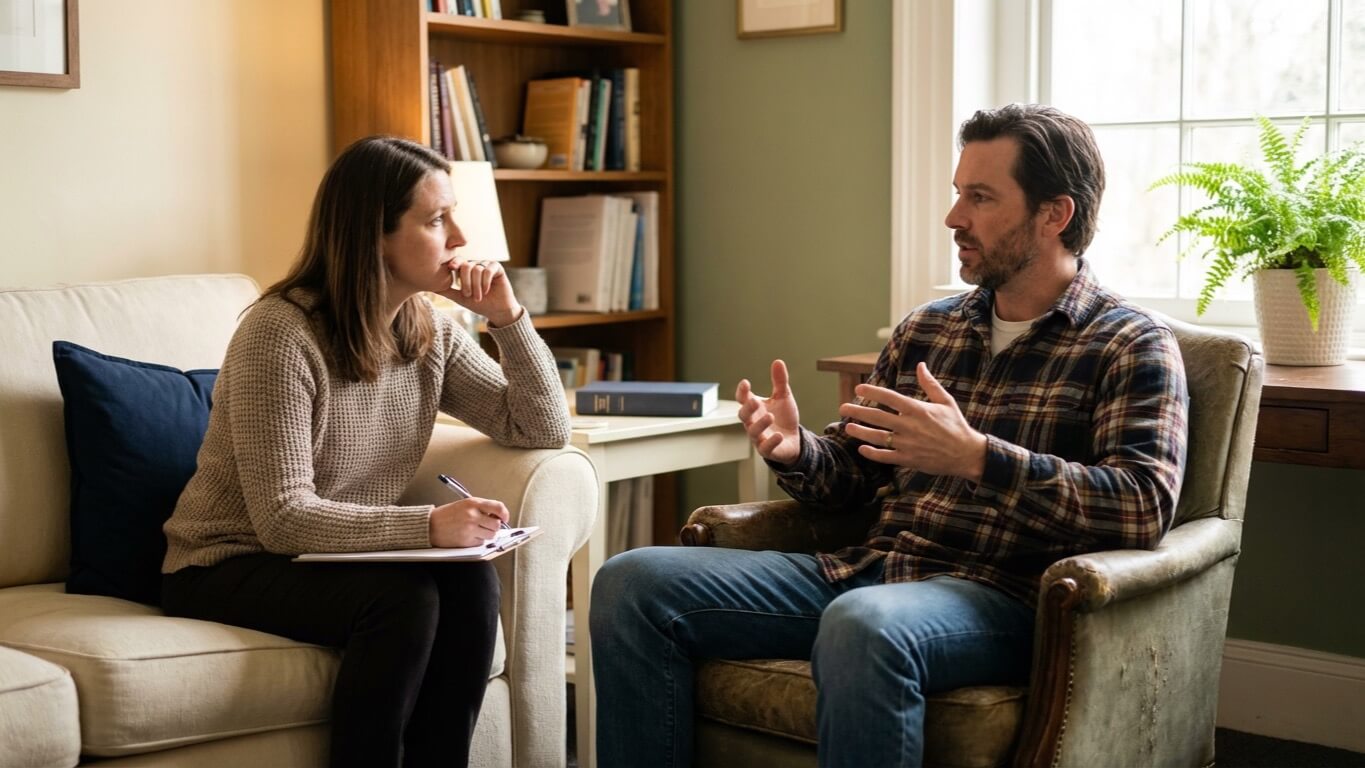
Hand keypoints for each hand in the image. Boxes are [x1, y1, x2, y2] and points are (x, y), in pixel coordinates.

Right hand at [429, 497, 509, 547]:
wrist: (430, 525)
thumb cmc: (447, 515)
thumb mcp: (464, 504)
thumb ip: (481, 508)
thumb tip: (499, 516)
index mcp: (473, 503)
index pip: (498, 507)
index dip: (504, 514)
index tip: (504, 518)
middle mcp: (472, 515)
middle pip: (497, 525)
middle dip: (494, 526)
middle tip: (487, 525)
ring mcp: (469, 529)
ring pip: (491, 535)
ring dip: (487, 534)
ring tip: (477, 530)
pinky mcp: (466, 541)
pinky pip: (481, 542)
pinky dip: (477, 540)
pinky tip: (468, 535)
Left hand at [440, 260, 522, 327]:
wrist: (497, 311)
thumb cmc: (479, 304)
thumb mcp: (460, 298)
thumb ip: (446, 291)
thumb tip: (430, 287)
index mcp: (466, 270)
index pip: (458, 261)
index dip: (454, 263)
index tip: (451, 268)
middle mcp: (476, 265)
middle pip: (466, 266)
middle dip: (466, 282)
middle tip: (468, 295)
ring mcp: (486, 265)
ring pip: (476, 269)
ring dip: (476, 286)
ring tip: (478, 297)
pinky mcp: (497, 268)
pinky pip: (488, 270)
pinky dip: (485, 282)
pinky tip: (486, 291)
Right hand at [736, 359, 801, 464]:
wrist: (793, 440)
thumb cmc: (784, 418)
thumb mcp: (784, 397)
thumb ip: (780, 381)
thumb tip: (778, 361)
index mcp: (754, 408)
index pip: (743, 399)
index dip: (742, 392)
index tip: (745, 383)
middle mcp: (753, 422)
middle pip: (743, 416)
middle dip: (747, 408)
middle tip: (754, 401)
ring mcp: (759, 437)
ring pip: (753, 432)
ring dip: (760, 424)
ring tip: (770, 416)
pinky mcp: (768, 450)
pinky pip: (765, 448)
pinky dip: (771, 442)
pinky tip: (778, 435)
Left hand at [837, 362, 986, 480]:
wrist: (966, 454)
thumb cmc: (955, 425)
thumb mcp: (946, 401)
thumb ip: (930, 384)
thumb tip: (921, 365)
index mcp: (918, 410)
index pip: (890, 398)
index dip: (872, 392)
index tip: (859, 389)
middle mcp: (910, 426)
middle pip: (878, 417)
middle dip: (858, 411)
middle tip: (843, 407)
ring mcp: (908, 444)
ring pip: (878, 437)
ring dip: (860, 432)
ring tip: (847, 427)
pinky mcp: (908, 459)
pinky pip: (886, 456)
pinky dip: (872, 453)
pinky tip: (861, 449)